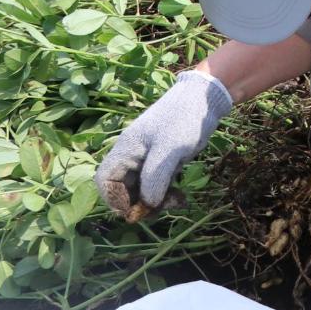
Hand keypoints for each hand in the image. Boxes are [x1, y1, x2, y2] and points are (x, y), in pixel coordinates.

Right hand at [96, 70, 231, 220]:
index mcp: (126, 149)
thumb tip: (147, 204)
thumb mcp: (170, 149)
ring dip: (155, 201)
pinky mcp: (161, 161)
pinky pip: (156, 185)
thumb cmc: (185, 119)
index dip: (115, 200)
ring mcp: (146, 158)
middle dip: (140, 203)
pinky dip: (165, 194)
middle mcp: (132, 155)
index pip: (105, 181)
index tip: (136, 210)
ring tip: (178, 200)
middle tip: (164, 207)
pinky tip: (181, 197)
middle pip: (123, 189)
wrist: (206, 99)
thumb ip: (155, 177)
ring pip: (141, 189)